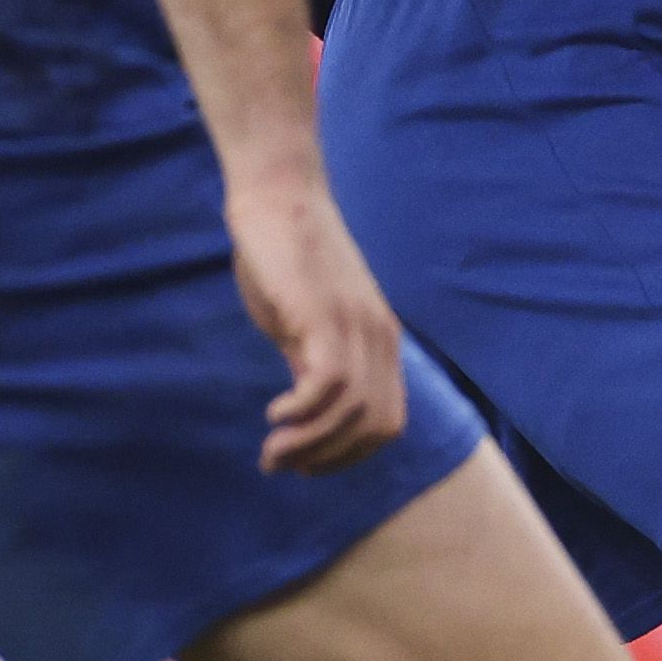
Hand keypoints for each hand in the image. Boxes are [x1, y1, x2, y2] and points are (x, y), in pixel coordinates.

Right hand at [221, 160, 407, 472]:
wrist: (278, 195)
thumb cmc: (285, 259)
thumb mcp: (306, 323)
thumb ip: (314, 364)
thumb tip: (307, 416)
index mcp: (381, 342)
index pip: (388, 424)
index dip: (349, 455)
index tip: (306, 465)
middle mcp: (378, 338)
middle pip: (376, 428)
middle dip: (328, 459)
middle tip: (282, 463)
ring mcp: (355, 325)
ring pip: (352, 414)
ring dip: (309, 444)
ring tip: (273, 451)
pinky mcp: (323, 314)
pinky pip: (329, 384)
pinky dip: (302, 413)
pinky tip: (274, 414)